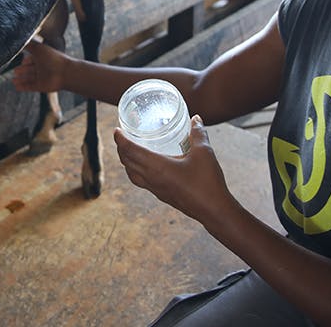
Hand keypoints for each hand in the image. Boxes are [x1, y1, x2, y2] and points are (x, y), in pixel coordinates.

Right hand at [11, 39, 67, 92]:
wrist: (65, 73)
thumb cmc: (52, 58)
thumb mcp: (38, 48)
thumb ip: (28, 44)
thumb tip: (19, 39)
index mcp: (43, 57)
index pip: (33, 58)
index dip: (26, 60)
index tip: (19, 60)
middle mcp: (43, 67)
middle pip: (31, 69)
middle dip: (23, 70)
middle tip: (14, 71)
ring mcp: (42, 77)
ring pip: (30, 78)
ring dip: (21, 80)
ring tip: (13, 80)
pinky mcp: (41, 86)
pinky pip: (30, 87)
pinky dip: (23, 87)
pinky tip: (16, 87)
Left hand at [114, 115, 234, 224]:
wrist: (214, 210)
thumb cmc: (207, 181)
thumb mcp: (204, 151)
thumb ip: (198, 133)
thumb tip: (195, 119)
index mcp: (157, 167)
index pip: (130, 151)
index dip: (121, 139)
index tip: (116, 130)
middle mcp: (152, 179)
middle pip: (127, 163)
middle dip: (121, 149)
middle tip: (122, 137)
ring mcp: (156, 189)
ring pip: (132, 174)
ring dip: (127, 162)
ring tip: (130, 151)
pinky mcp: (162, 195)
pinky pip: (142, 182)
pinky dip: (136, 171)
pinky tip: (147, 167)